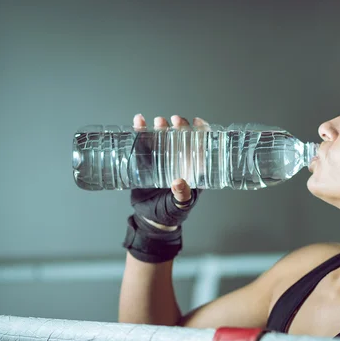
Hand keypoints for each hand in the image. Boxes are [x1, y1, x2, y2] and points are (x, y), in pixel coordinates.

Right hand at [130, 113, 206, 230]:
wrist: (150, 220)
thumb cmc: (170, 213)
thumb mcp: (179, 206)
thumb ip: (182, 196)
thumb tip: (179, 182)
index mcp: (192, 170)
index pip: (200, 147)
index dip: (201, 132)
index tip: (197, 122)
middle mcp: (178, 161)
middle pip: (182, 138)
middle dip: (180, 126)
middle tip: (175, 120)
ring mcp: (162, 159)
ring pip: (163, 137)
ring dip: (161, 127)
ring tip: (158, 122)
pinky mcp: (145, 161)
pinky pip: (144, 143)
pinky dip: (141, 131)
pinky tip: (138, 122)